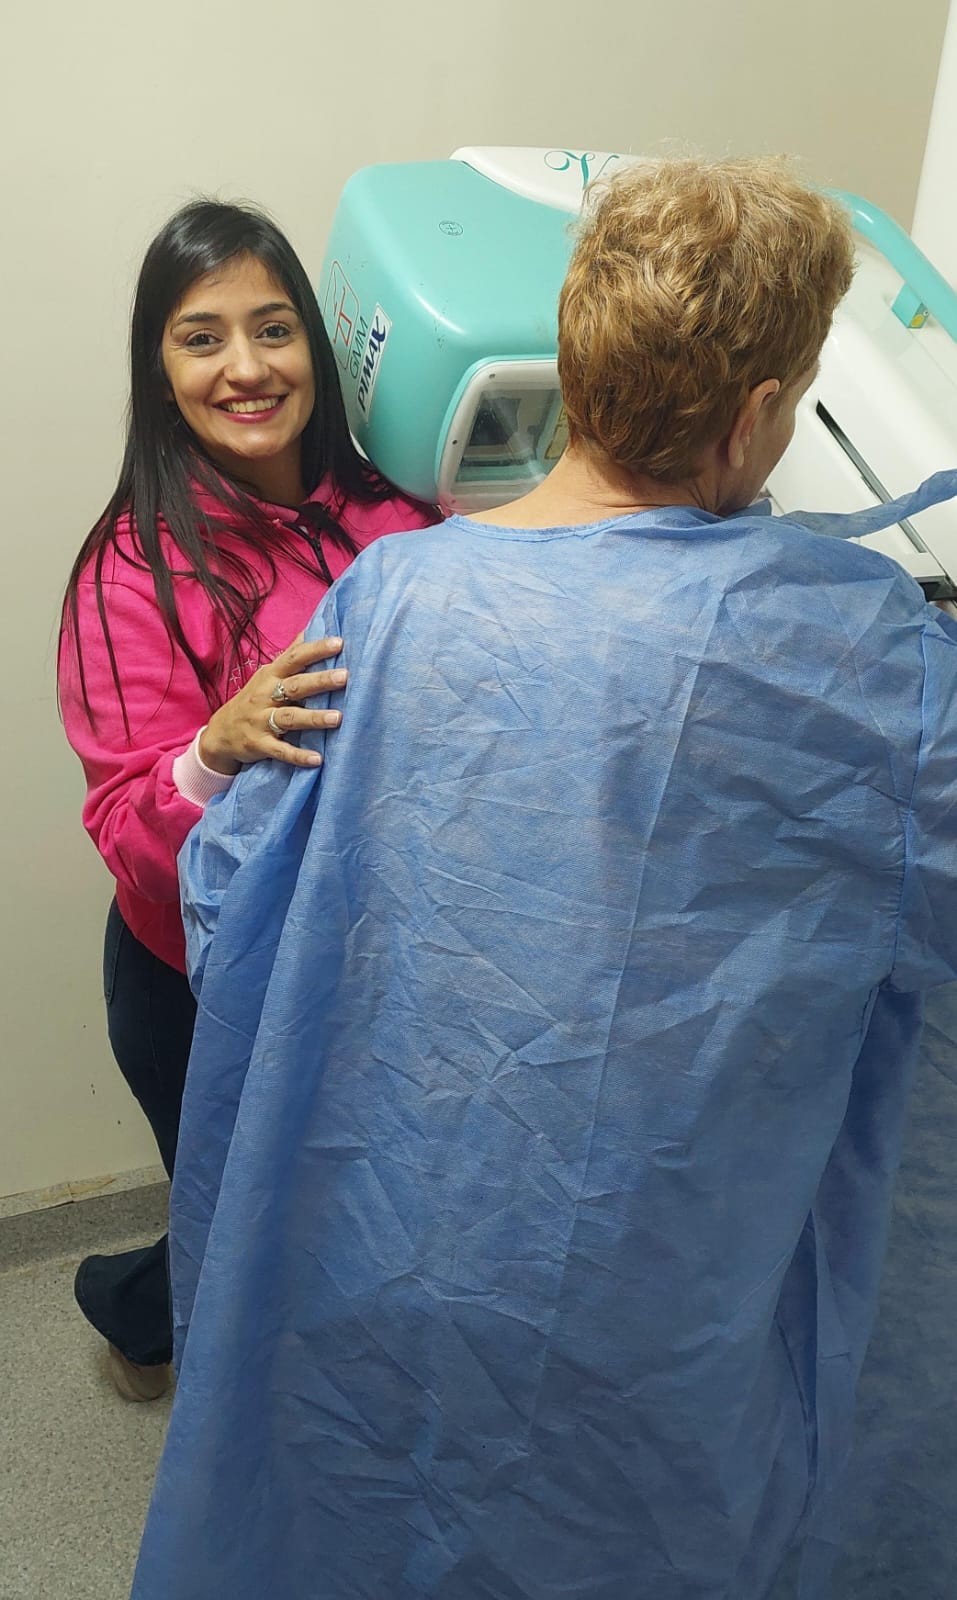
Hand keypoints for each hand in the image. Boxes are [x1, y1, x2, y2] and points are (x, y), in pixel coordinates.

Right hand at [199, 637, 347, 773]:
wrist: (220, 733)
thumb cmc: (254, 700)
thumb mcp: (268, 675)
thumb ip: (290, 656)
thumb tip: (312, 629)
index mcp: (270, 676)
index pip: (294, 658)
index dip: (316, 649)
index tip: (339, 643)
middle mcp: (265, 695)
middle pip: (295, 686)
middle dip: (319, 681)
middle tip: (345, 676)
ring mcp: (260, 721)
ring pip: (289, 718)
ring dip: (313, 718)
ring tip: (337, 718)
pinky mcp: (259, 745)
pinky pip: (280, 751)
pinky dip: (298, 756)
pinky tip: (318, 759)